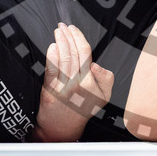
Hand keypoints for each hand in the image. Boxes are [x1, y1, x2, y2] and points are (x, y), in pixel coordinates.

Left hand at [32, 23, 113, 142]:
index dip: (79, 38)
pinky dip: (52, 58)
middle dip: (68, 36)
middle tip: (62, 25)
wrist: (63, 129)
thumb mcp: (104, 96)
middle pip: (74, 53)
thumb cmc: (82, 109)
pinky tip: (51, 47)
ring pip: (63, 60)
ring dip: (60, 42)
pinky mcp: (50, 92)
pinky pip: (51, 72)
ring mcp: (63, 88)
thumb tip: (96, 64)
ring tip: (57, 31)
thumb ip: (106, 78)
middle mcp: (78, 83)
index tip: (73, 28)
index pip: (85, 53)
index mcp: (91, 81)